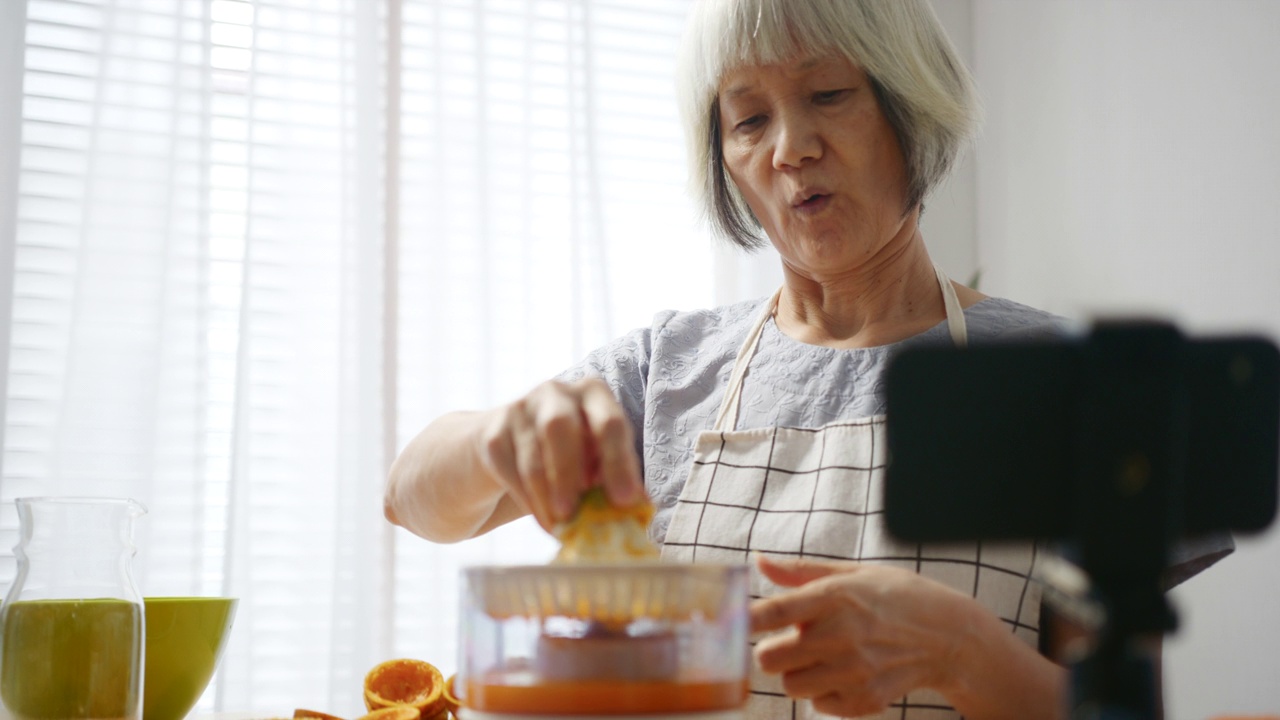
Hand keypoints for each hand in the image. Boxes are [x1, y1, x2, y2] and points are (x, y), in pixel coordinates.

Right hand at [476, 377, 642, 530]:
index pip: (610, 423)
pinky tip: (545, 522)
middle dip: (569, 473)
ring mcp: (519, 410)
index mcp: (592, 393)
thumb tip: (639, 507)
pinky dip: (530, 503)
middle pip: (560, 426)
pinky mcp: (493, 434)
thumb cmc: (567, 453)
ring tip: (561, 527)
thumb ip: (614, 476)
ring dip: (548, 498)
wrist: (508, 446)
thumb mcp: (595, 458)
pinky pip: (511, 472)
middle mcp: (555, 392)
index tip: (626, 500)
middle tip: (574, 513)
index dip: (619, 463)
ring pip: (532, 457)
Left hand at [750, 555, 972, 717]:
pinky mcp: (864, 700)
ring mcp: (853, 672)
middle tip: (790, 641)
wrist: (949, 636)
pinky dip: (823, 693)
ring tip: (822, 656)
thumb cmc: (896, 597)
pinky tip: (843, 673)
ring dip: (797, 672)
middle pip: (768, 658)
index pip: (771, 612)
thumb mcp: (852, 573)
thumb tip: (758, 561)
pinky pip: (817, 705)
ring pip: (789, 685)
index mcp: (834, 597)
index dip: (742, 620)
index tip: (731, 624)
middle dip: (772, 650)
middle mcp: (840, 635)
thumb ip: (801, 572)